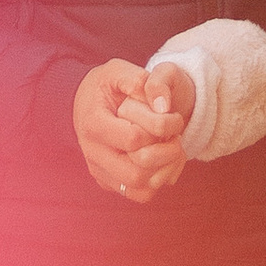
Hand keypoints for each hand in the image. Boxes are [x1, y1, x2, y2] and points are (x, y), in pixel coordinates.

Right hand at [74, 60, 191, 203]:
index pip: (133, 139)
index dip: (162, 129)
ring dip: (164, 170)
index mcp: (93, 123)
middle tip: (174, 137)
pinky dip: (157, 181)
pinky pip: (139, 195)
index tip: (173, 117)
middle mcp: (92, 152)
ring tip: (170, 148)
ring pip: (139, 188)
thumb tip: (162, 105)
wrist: (90, 101)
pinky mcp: (108, 182)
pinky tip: (162, 161)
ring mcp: (100, 170)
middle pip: (136, 172)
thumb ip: (140, 80)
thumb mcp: (119, 70)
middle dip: (165, 155)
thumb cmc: (108, 85)